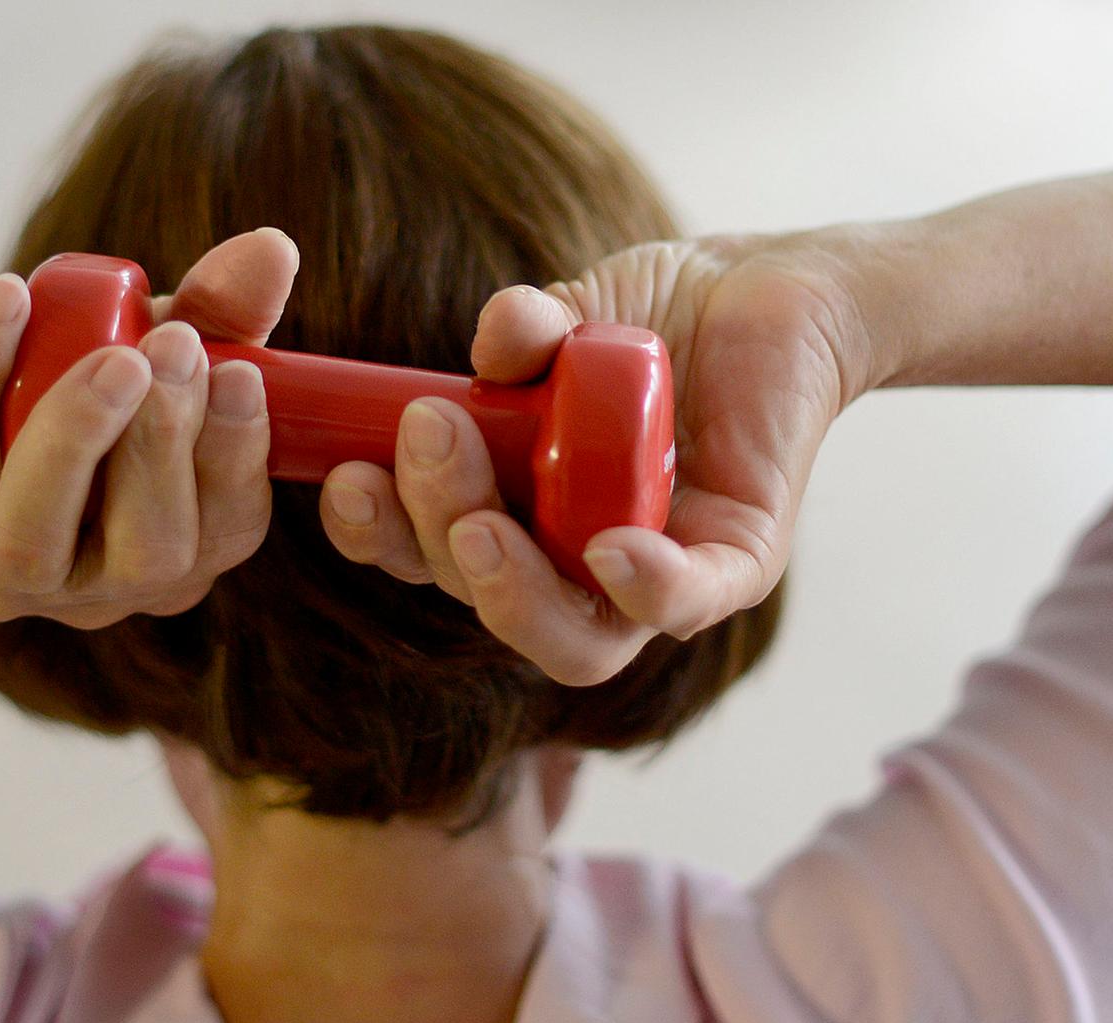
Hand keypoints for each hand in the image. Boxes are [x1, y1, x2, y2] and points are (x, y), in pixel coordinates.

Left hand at [0, 228, 299, 626]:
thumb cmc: (51, 362)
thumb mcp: (145, 333)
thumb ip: (217, 307)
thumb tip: (274, 252)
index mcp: (165, 551)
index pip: (226, 535)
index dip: (238, 461)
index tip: (240, 371)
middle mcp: (90, 590)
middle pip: (148, 555)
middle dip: (165, 448)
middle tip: (175, 347)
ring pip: (35, 544)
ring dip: (79, 439)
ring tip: (112, 354)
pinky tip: (6, 299)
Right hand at [318, 234, 878, 683]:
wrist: (767, 291)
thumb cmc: (648, 321)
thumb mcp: (563, 318)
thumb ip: (524, 336)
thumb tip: (501, 336)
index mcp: (510, 518)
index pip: (431, 557)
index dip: (380, 536)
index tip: (345, 475)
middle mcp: (574, 564)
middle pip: (489, 600)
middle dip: (435, 535)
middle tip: (426, 435)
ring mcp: (654, 574)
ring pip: (576, 640)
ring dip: (511, 590)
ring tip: (475, 521)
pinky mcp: (738, 558)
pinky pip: (689, 601)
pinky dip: (648, 588)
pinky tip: (610, 552)